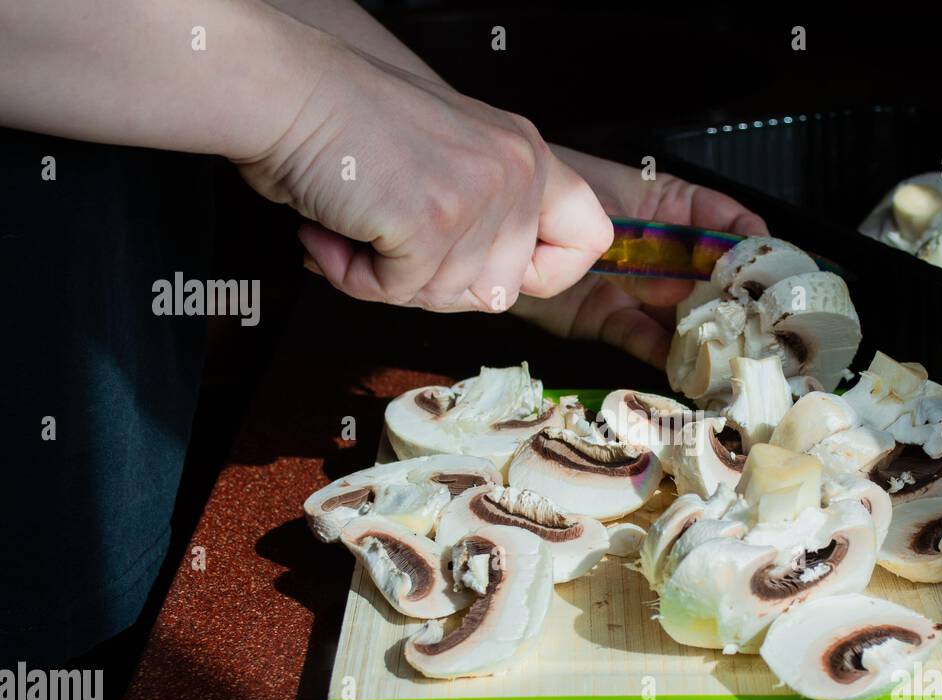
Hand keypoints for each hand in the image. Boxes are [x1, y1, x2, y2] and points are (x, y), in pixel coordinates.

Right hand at [237, 46, 611, 312]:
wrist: (282, 91)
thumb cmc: (345, 127)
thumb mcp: (449, 161)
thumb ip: (484, 217)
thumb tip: (488, 295)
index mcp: (527, 154)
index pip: (591, 240)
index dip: (548, 276)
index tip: (501, 274)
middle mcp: (516, 170)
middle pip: (501, 292)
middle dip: (434, 285)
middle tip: (388, 244)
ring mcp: (479, 196)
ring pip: (444, 298)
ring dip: (385, 278)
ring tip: (353, 224)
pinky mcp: (433, 222)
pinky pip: (396, 293)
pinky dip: (350, 274)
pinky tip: (329, 229)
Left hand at [509, 147, 768, 367]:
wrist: (497, 220)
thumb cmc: (553, 188)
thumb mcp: (609, 199)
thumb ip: (655, 233)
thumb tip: (688, 281)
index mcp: (665, 206)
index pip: (720, 221)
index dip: (748, 241)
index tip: (772, 260)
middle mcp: (658, 252)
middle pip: (707, 277)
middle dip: (735, 300)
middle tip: (762, 320)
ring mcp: (635, 287)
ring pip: (680, 314)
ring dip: (705, 334)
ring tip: (733, 352)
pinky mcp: (606, 320)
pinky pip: (642, 339)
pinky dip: (664, 355)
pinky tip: (688, 367)